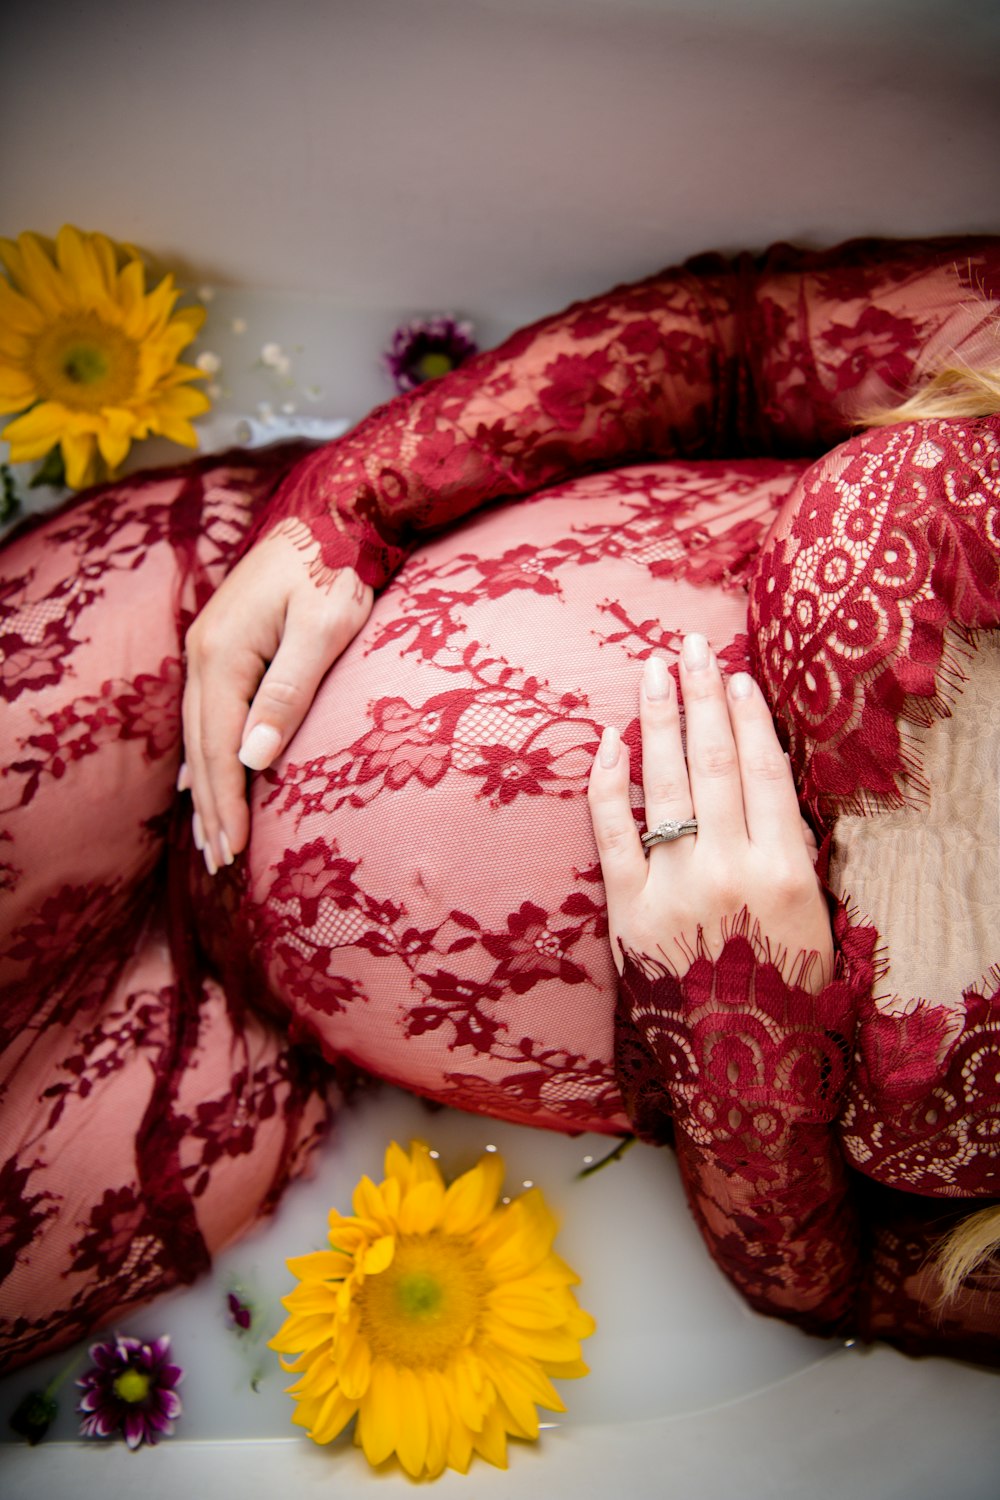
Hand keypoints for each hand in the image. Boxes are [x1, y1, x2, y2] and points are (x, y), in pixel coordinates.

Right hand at [181, 526, 373, 871]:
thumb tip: (254, 757)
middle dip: (211, 808)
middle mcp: (204, 653)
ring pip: (201, 733)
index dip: (226, 803)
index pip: (220, 746)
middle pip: (202, 747)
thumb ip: (288, 693)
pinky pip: (206, 713)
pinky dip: (204, 754)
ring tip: (211, 838)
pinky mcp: (224, 644)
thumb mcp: (322, 631)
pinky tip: (199, 779)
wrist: (333, 513)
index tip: (234, 852)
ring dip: (206, 788)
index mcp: (224, 653)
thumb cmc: (337, 570)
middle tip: (220, 864)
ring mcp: (209, 647)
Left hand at [588, 633, 832, 989]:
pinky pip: (611, 831)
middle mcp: (725, 871)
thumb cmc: (785, 999)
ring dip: (658, 720)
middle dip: (700, 697)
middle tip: (690, 646)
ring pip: (662, 784)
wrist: (737, 1071)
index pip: (761, 772)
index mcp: (782, 874)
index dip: (749, 719)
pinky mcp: (625, 910)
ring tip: (652, 670)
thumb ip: (793, 856)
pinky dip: (608, 782)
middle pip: (711, 763)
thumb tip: (766, 791)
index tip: (738, 678)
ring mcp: (670, 888)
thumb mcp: (813, 924)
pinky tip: (610, 741)